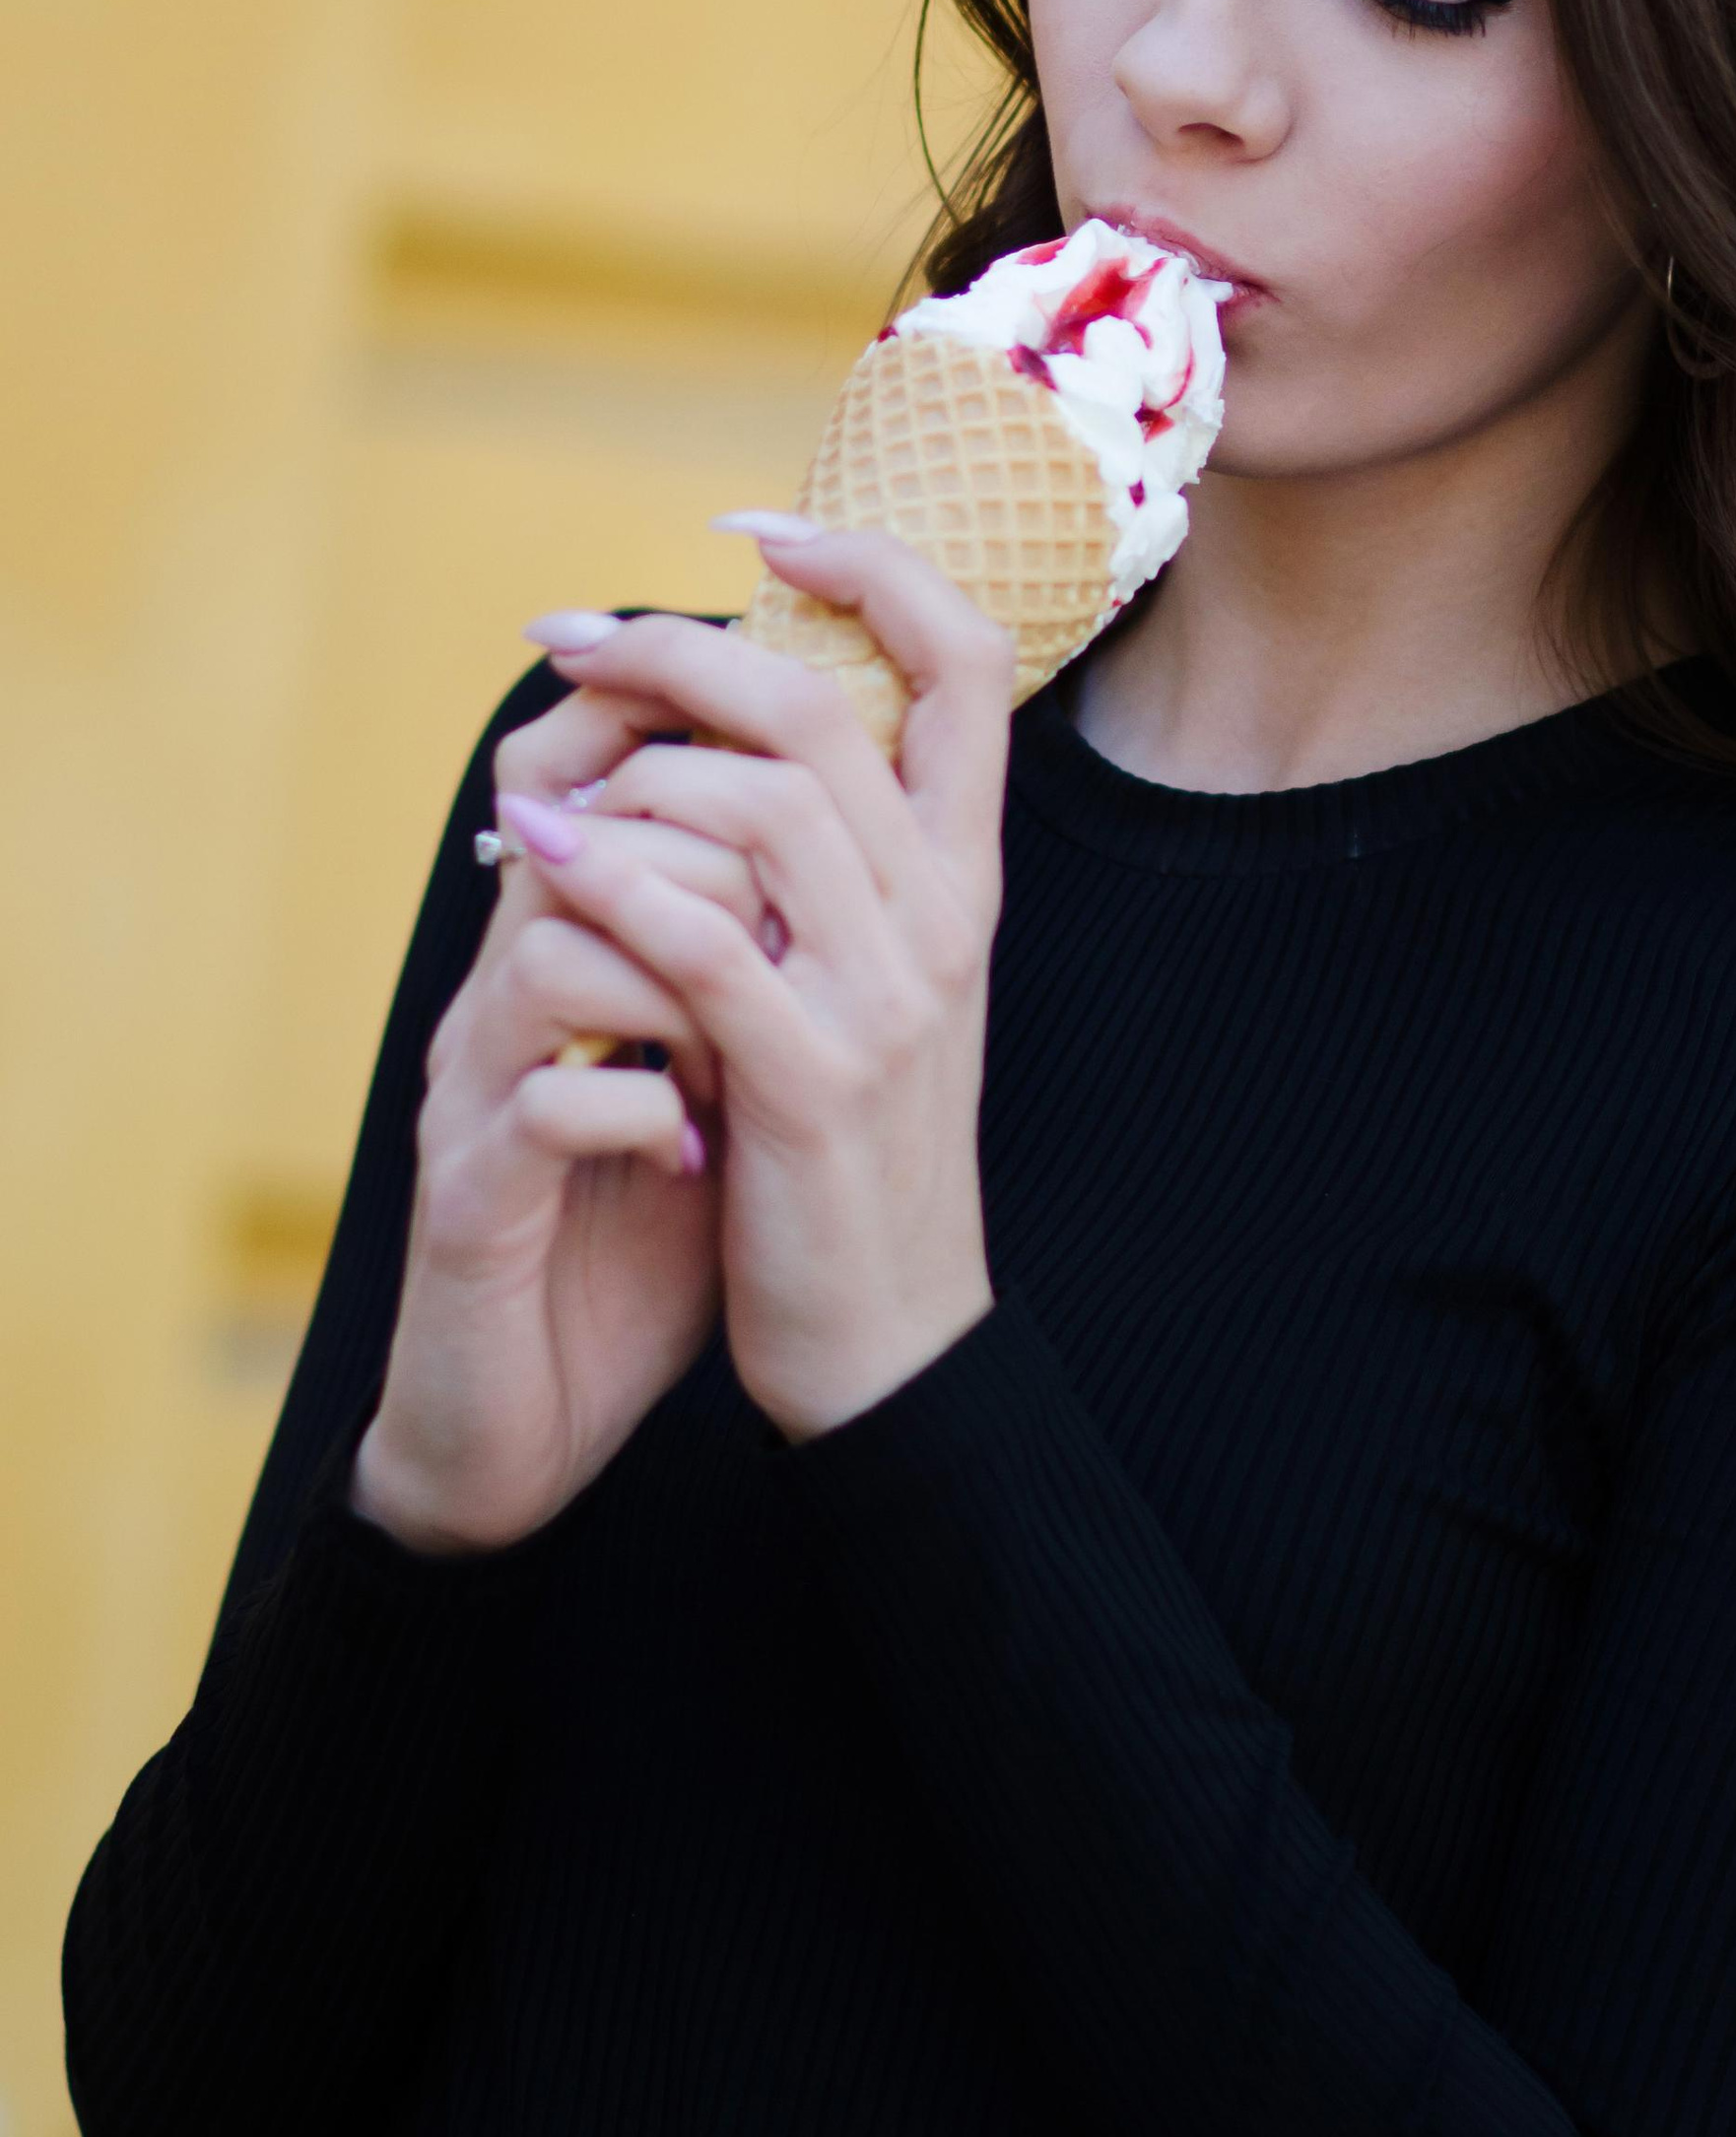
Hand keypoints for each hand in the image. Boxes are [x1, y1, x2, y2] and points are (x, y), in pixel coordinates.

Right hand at [351, 657, 765, 1554]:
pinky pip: (546, 1101)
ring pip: (556, 951)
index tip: (796, 753)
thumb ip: (759, 964)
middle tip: (778, 913)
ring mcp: (475, 1091)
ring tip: (730, 1050)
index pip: (588, 765)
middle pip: (569, 819)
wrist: (525, 1419)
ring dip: (675, 987)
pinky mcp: (468, 1198)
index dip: (674, 717)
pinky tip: (690, 1152)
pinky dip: (638, 1114)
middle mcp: (505, 995)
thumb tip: (868, 854)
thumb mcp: (719, 1077)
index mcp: (571, 949)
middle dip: (699, 846)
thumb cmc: (633, 1233)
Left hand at [505, 533, 1011, 1442]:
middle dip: (683, 649)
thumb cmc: (856, 1145)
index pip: (969, 660)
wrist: (890, 1337)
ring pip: (766, 806)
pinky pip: (701, 944)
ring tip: (542, 783)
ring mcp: (884, 998)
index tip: (757, 529)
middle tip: (574, 636)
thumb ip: (842, 856)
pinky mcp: (805, 1083)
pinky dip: (610, 882)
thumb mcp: (882, 979)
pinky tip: (536, 856)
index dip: (872, 567)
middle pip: (826, 709)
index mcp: (966, 875)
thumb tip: (743, 716)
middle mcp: (942, 915)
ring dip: (632, 771)